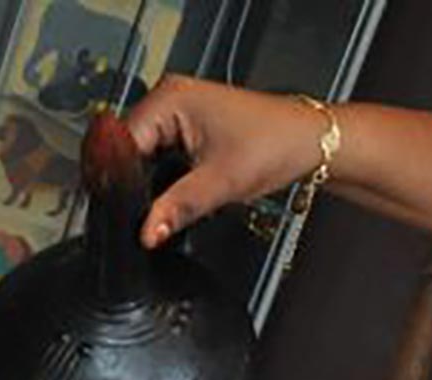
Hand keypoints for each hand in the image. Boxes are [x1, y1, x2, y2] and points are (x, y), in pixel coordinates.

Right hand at [125, 76, 330, 247]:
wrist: (309, 141)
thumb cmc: (276, 144)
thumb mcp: (222, 182)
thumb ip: (179, 207)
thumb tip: (147, 231)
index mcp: (170, 97)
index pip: (123, 142)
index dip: (122, 180)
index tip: (126, 210)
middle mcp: (170, 97)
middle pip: (130, 148)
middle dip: (138, 181)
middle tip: (148, 214)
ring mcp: (179, 110)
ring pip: (146, 153)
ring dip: (154, 179)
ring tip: (171, 199)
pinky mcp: (189, 126)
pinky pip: (163, 153)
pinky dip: (167, 174)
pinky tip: (178, 190)